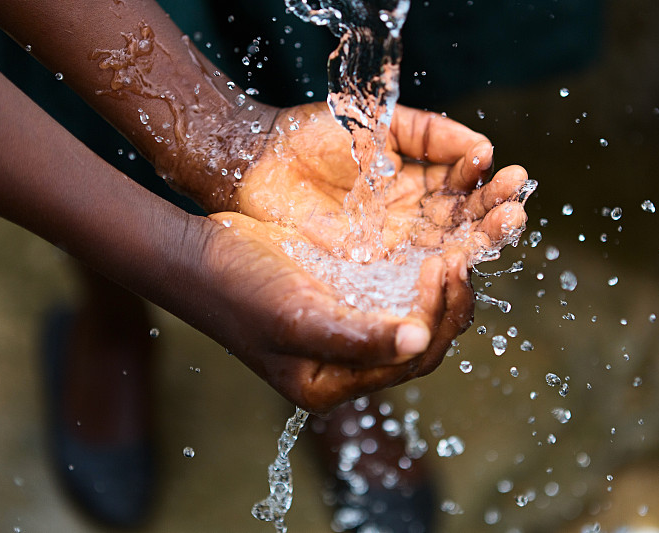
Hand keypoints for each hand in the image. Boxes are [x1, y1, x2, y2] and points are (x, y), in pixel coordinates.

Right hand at [199, 212, 472, 411]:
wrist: (199, 256)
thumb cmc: (238, 290)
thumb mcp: (297, 316)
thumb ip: (358, 337)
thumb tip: (419, 342)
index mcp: (332, 384)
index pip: (409, 363)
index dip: (438, 318)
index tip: (445, 267)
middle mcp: (345, 365)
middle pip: (419, 346)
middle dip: (447, 304)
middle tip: (460, 257)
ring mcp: (346, 332)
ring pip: (413, 319)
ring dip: (439, 290)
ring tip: (453, 250)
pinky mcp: (344, 302)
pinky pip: (396, 295)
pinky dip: (418, 273)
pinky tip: (430, 247)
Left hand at [227, 102, 530, 262]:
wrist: (259, 160)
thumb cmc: (314, 137)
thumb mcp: (381, 124)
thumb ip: (432, 132)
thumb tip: (485, 147)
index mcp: (418, 184)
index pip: (464, 192)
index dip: (486, 185)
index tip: (503, 171)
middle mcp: (410, 220)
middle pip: (463, 226)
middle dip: (492, 216)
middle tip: (516, 206)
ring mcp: (390, 247)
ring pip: (445, 253)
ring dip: (477, 241)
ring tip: (506, 222)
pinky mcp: (366, 270)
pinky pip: (408, 277)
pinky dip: (435, 270)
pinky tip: (457, 255)